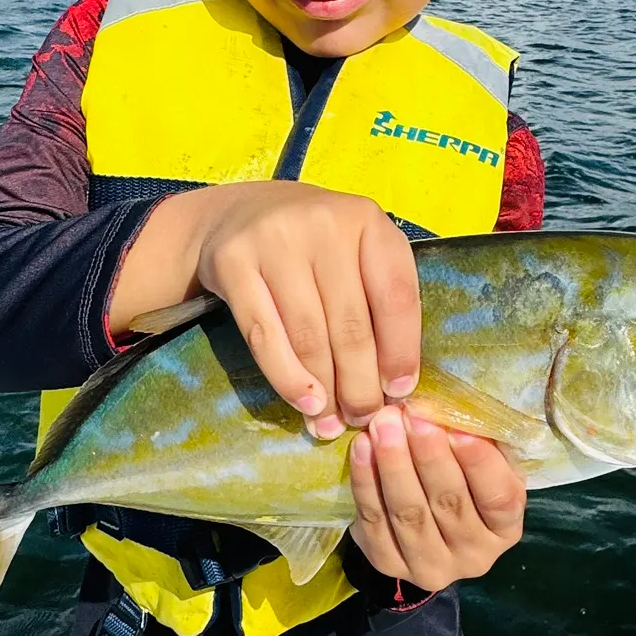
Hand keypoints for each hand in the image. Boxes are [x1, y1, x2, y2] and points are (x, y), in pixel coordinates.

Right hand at [193, 182, 420, 437]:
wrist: (239, 214)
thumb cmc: (315, 245)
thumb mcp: (356, 253)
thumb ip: (378, 302)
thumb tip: (393, 385)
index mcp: (368, 220)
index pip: (395, 296)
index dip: (401, 351)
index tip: (400, 392)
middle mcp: (324, 223)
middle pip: (350, 323)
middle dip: (360, 383)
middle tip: (363, 418)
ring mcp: (275, 239)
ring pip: (308, 335)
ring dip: (324, 389)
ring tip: (331, 421)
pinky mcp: (233, 261)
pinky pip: (264, 335)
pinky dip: (286, 377)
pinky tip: (303, 402)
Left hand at [349, 407, 525, 589]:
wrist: (429, 525)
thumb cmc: (466, 479)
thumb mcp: (488, 462)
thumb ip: (482, 441)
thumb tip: (460, 407)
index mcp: (506, 529)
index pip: (498, 499)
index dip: (479, 464)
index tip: (459, 429)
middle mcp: (474, 556)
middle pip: (449, 503)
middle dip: (429, 455)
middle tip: (412, 416)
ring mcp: (430, 566)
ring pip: (409, 513)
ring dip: (393, 464)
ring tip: (383, 425)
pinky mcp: (389, 564)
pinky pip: (374, 522)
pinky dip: (366, 482)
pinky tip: (362, 448)